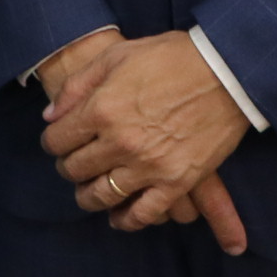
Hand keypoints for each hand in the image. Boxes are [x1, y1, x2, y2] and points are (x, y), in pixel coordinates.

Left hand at [40, 31, 250, 243]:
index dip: (53, 141)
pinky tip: (118, 217)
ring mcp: (149, 166)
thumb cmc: (169, 58)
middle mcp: (120, 142)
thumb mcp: (115, 56)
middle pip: (75, 169)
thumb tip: (50, 116)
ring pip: (102, 195)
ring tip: (88, 191)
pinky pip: (143, 213)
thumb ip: (78, 87)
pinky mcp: (177, 182)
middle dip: (68, 167)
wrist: (226, 72)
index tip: (58, 141)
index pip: (57, 140)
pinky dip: (127, 220)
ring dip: (89, 196)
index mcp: (101, 109)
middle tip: (73, 163)